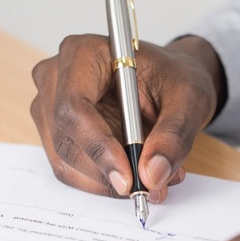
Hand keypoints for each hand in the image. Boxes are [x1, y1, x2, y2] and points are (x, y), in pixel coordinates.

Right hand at [30, 35, 223, 201]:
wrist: (169, 82)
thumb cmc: (174, 78)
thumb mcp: (189, 100)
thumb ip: (174, 136)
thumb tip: (152, 174)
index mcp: (83, 53)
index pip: (74, 107)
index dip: (98, 147)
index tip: (128, 179)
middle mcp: (56, 78)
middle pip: (66, 140)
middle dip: (108, 172)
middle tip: (151, 187)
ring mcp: (50, 107)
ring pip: (66, 162)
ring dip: (108, 181)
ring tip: (154, 178)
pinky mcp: (57, 133)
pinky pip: (72, 170)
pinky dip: (104, 181)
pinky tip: (136, 174)